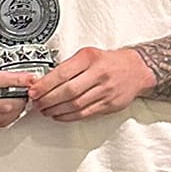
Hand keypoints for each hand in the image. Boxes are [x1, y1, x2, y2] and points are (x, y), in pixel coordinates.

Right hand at [0, 66, 32, 131]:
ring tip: (18, 105)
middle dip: (20, 102)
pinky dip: (3, 120)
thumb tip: (15, 79)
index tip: (31, 79)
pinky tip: (5, 114)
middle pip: (5, 106)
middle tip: (26, 96)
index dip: (19, 80)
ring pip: (2, 119)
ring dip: (14, 112)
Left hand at [27, 47, 155, 120]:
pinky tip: (59, 115)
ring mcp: (105, 90)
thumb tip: (43, 81)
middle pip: (68, 91)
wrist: (137, 70)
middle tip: (37, 102)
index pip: (63, 73)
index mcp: (90, 58)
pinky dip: (68, 116)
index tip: (33, 90)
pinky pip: (84, 113)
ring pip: (75, 105)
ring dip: (56, 110)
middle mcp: (99, 74)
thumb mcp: (88, 55)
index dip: (45, 85)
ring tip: (45, 110)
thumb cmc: (109, 62)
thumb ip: (68, 67)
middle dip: (48, 99)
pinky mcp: (109, 104)